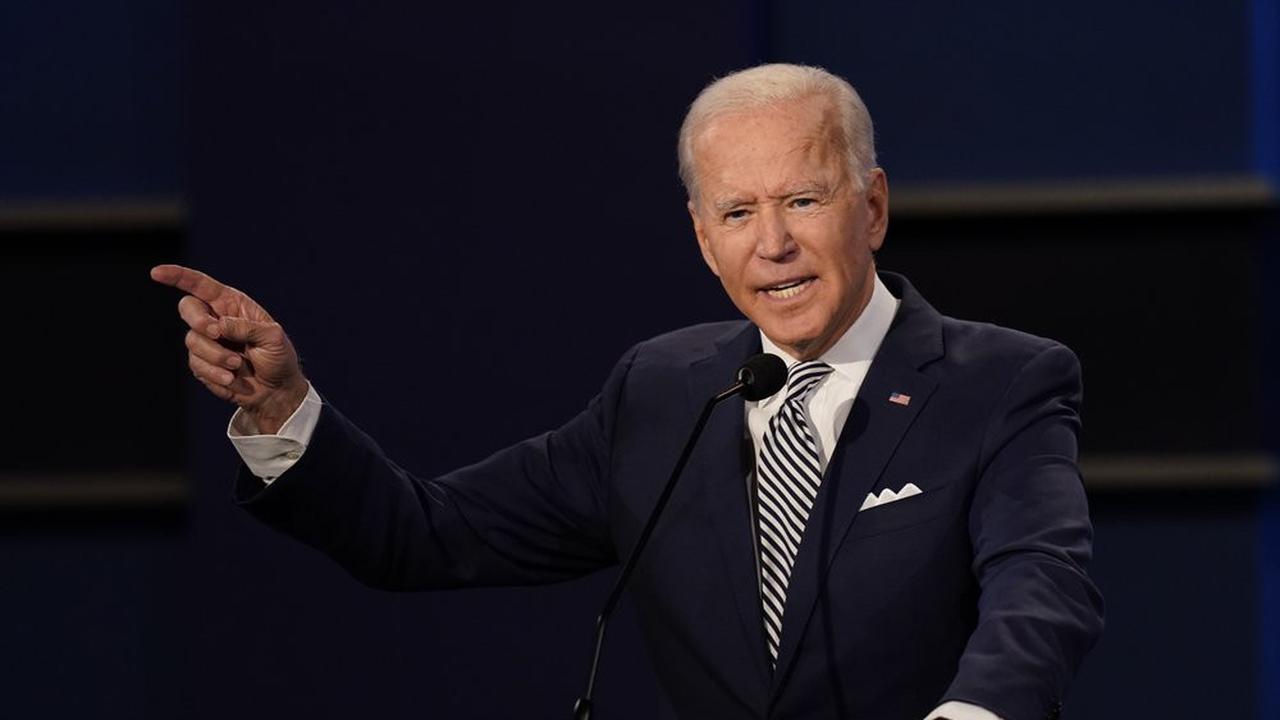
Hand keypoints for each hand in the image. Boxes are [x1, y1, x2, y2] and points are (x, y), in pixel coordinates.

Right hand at [151, 264, 308, 433]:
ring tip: (239, 365)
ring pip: (193, 341)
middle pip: (188, 309)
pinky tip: (232, 379)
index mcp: (231, 304)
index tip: (157, 273)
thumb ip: (247, 328)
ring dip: (217, 355)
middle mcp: (214, 318)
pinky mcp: (201, 363)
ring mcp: (206, 342)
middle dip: (199, 321)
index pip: (200, 285)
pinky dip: (216, 373)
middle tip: (217, 333)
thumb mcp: (273, 338)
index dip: (177, 276)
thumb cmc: (278, 357)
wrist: (276, 389)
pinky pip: (197, 365)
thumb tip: (219, 325)